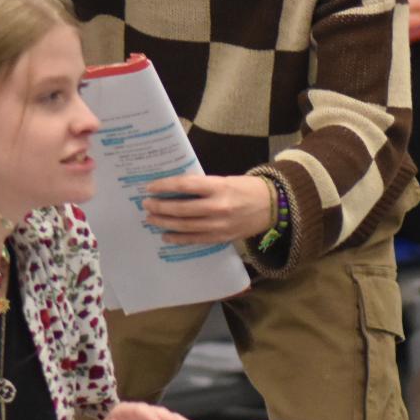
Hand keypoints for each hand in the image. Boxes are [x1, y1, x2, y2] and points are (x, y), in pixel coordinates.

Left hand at [141, 174, 274, 245]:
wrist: (272, 206)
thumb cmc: (246, 189)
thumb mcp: (224, 180)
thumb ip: (202, 185)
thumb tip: (174, 188)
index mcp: (219, 187)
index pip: (185, 185)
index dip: (165, 186)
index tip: (150, 187)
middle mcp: (218, 207)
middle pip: (182, 208)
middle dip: (160, 207)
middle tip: (146, 204)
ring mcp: (219, 225)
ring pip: (185, 226)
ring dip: (165, 223)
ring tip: (151, 219)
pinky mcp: (221, 237)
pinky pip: (196, 239)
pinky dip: (179, 238)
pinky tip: (166, 236)